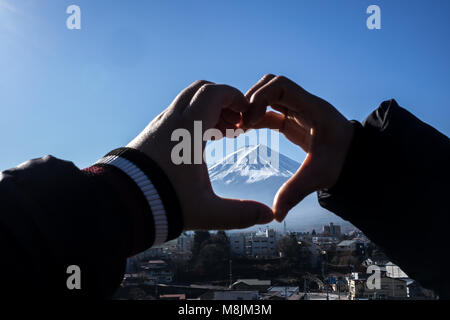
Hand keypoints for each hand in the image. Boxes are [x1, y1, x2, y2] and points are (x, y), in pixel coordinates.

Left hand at [127, 80, 273, 229]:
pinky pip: (177, 114)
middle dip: (223, 101)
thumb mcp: (207, 211)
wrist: (120, 204)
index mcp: (188, 129)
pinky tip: (202, 143)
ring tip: (224, 134)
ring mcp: (159, 125)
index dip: (235, 97)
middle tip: (237, 124)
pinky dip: (195, 119)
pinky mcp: (152, 134)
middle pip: (201, 90)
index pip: (214, 92)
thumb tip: (268, 216)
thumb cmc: (164, 203)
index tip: (247, 114)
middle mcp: (172, 120)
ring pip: (188, 101)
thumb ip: (240, 214)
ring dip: (209, 110)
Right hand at [242, 74, 353, 221]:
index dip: (260, 97)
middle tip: (240, 122)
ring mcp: (296, 110)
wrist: (355, 159)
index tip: (250, 120)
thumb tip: (276, 215)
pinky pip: (267, 111)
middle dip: (251, 99)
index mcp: (312, 109)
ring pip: (267, 94)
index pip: (281, 85)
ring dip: (250, 107)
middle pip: (270, 84)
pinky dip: (254, 117)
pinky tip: (244, 130)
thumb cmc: (342, 163)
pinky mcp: (291, 120)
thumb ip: (295, 192)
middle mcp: (303, 104)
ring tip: (238, 127)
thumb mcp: (319, 176)